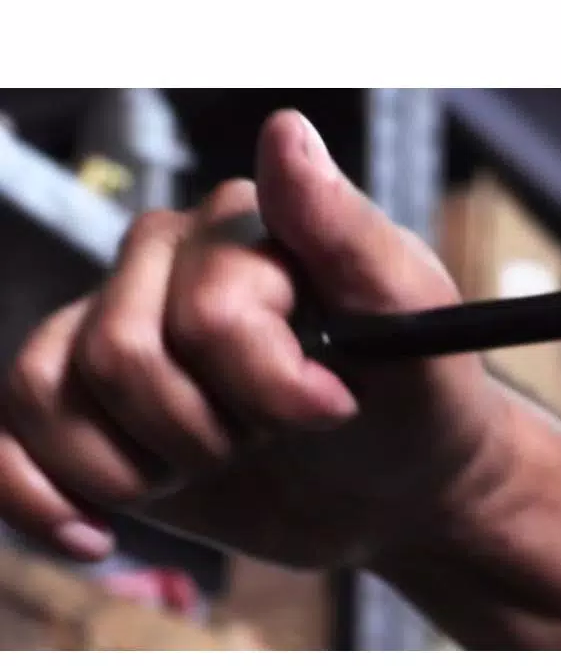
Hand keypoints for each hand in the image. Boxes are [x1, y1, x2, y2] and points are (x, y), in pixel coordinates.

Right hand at [0, 111, 511, 568]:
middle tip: (272, 439)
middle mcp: (164, 262)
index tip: (335, 410)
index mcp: (241, 227)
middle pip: (118, 356)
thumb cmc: (414, 399)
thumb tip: (284, 132)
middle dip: (207, 434)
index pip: (206, 314)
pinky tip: (95, 532)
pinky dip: (35, 496)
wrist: (396, 489)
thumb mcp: (409, 319)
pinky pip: (4, 434)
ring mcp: (115, 330)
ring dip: (140, 469)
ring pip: (44, 392)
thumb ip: (348, 231)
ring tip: (217, 466)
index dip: (268, 388)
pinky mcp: (88, 406)